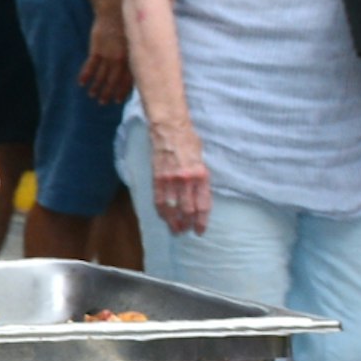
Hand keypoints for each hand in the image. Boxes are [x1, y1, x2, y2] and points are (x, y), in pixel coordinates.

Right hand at [81, 7, 132, 105]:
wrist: (114, 9)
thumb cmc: (128, 22)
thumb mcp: (137, 39)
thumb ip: (137, 53)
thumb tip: (143, 64)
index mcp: (131, 57)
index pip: (128, 80)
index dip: (122, 91)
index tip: (117, 101)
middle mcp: (120, 59)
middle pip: (113, 81)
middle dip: (108, 93)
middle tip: (103, 102)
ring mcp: (107, 55)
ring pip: (101, 76)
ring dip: (96, 87)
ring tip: (92, 96)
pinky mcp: (96, 49)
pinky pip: (90, 66)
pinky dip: (85, 75)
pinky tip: (81, 83)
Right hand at [145, 123, 212, 237]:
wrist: (170, 129)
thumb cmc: (189, 142)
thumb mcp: (202, 160)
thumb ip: (201, 179)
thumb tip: (199, 197)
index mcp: (202, 175)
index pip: (203, 205)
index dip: (201, 221)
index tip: (199, 231)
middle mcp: (187, 180)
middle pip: (187, 210)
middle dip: (187, 224)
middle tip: (185, 231)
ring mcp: (170, 179)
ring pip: (172, 208)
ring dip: (173, 221)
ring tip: (175, 230)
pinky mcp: (157, 177)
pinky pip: (158, 199)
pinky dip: (161, 211)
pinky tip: (164, 217)